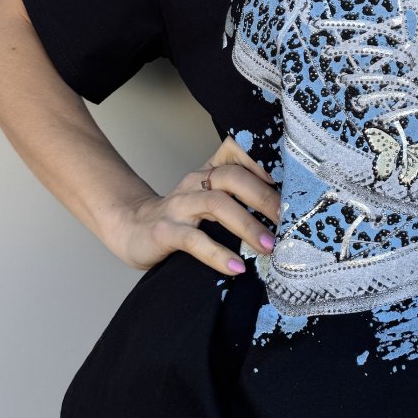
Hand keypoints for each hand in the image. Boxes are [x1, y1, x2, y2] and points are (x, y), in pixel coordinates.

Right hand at [111, 134, 280, 276]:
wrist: (131, 228)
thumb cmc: (181, 216)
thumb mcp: (208, 198)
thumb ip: (237, 197)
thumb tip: (286, 212)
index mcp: (208, 172)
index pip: (235, 150)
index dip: (260, 159)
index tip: (287, 179)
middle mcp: (195, 183)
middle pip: (233, 178)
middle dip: (264, 198)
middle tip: (287, 221)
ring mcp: (179, 206)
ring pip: (217, 205)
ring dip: (247, 226)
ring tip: (268, 246)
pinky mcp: (166, 231)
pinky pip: (195, 240)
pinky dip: (218, 254)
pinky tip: (237, 267)